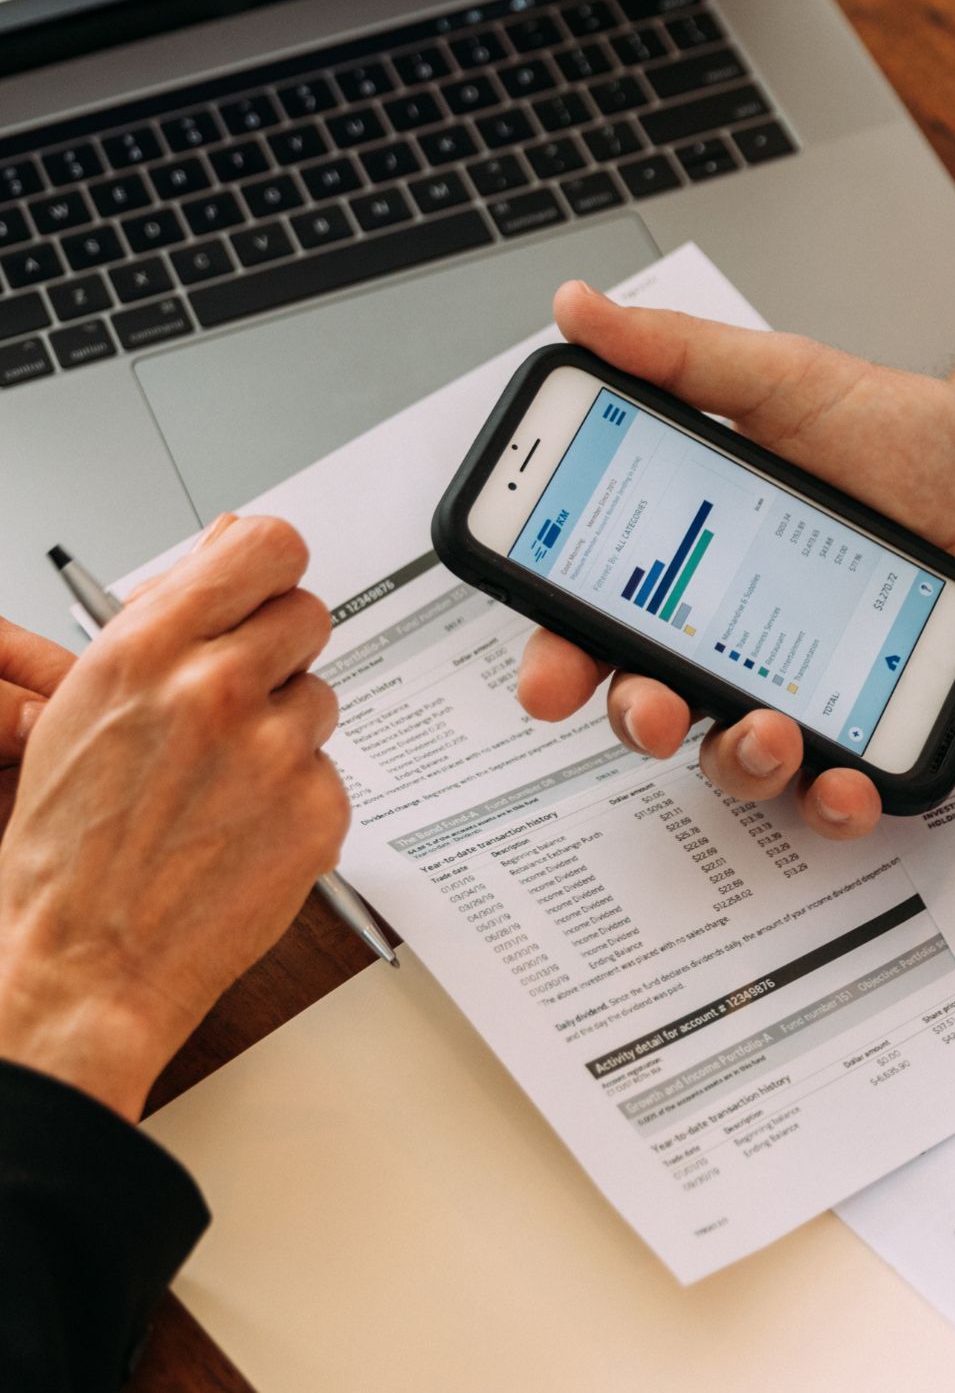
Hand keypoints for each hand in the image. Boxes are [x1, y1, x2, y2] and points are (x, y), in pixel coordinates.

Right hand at [0, 514, 349, 1121]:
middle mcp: (216, 689)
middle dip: (277, 651)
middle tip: (234, 702)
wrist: (85, 965)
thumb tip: (225, 541)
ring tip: (222, 782)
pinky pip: (330, 767)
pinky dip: (298, 792)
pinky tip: (243, 827)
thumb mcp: (88, 705)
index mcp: (148, 650)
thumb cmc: (71, 848)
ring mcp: (275, 749)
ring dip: (285, 727)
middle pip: (308, 614)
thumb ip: (166, 616)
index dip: (269, 568)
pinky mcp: (318, 806)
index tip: (263, 588)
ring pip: (321, 696)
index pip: (267, 546)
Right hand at [519, 281, 954, 837]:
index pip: (598, 618)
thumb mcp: (791, 381)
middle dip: (634, 720)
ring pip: (734, 760)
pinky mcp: (873, 729)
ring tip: (770, 731)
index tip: (547, 674)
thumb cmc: (906, 439)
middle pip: (651, 702)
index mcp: (695, 558)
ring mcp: (803, 687)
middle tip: (651, 707)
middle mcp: (735, 633)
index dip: (559, 655)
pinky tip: (844, 784)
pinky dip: (830, 806)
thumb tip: (578, 309)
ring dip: (734, 763)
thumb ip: (684, 357)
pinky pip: (833, 796)